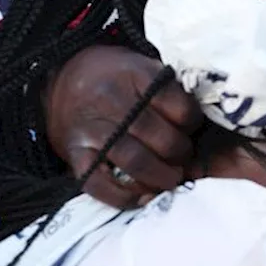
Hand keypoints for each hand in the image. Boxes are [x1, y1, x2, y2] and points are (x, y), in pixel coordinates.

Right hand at [46, 45, 202, 206]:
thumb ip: (170, 91)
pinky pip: (99, 184)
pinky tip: (143, 196)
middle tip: (184, 159)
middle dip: (181, 154)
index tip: (191, 128)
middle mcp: (112, 101)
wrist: (65, 79)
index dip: (193, 123)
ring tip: (171, 179)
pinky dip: (124, 197)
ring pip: (136, 162)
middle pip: (162, 138)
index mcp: (137, 77)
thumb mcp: (145, 68)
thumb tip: (200, 129)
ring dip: (161, 177)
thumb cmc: (117, 77)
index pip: (180, 108)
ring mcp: (92, 130)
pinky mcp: (76, 154)